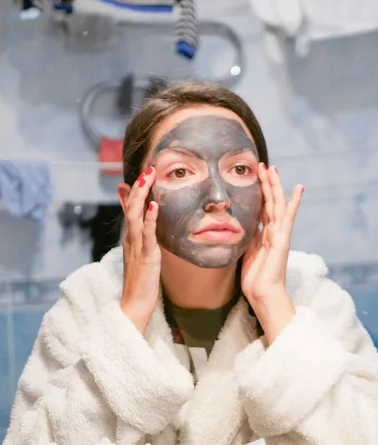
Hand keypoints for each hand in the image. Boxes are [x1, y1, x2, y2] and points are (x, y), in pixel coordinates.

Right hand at [120, 167, 160, 332]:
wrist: (135, 302)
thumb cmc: (140, 277)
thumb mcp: (140, 251)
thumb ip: (141, 234)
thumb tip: (142, 224)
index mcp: (130, 235)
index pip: (131, 206)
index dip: (136, 188)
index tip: (145, 171)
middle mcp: (131, 237)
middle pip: (131, 206)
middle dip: (139, 186)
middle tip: (148, 168)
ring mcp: (136, 246)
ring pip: (135, 215)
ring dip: (141, 195)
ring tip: (148, 177)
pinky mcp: (146, 256)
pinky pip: (146, 234)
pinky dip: (149, 219)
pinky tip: (154, 205)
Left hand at [241, 163, 303, 342]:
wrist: (263, 294)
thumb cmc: (255, 279)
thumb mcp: (245, 252)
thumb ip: (247, 238)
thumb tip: (242, 225)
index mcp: (264, 234)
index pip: (263, 207)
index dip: (260, 191)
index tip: (256, 176)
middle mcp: (274, 231)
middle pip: (270, 201)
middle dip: (267, 183)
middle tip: (264, 165)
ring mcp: (280, 234)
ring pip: (278, 204)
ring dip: (275, 186)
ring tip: (273, 169)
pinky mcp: (283, 239)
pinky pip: (288, 217)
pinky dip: (294, 202)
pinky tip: (298, 188)